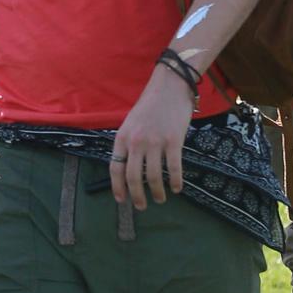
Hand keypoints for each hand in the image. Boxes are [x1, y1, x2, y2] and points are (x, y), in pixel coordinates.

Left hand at [110, 66, 194, 209]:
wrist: (170, 86)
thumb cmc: (150, 105)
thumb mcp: (131, 123)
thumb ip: (128, 143)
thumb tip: (128, 167)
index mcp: (122, 138)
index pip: (115, 168)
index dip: (117, 187)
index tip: (121, 200)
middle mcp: (136, 142)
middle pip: (133, 176)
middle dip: (136, 195)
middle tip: (141, 206)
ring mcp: (155, 142)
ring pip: (153, 176)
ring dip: (157, 192)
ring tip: (160, 199)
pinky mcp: (174, 141)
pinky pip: (174, 168)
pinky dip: (176, 181)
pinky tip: (177, 188)